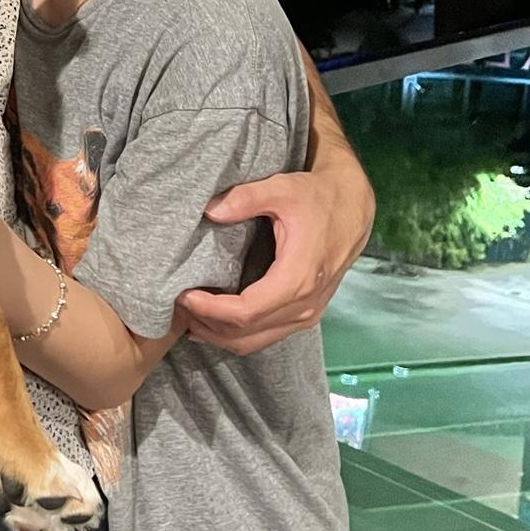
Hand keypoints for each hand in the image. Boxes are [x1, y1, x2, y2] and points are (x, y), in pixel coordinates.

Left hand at [177, 163, 373, 353]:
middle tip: (176, 308)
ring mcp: (307, 315)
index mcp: (298, 278)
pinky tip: (214, 320)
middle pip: (247, 334)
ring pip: (256, 342)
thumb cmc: (316, 197)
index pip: (246, 311)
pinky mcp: (306, 314)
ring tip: (188, 316)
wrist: (353, 209)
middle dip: (208, 326)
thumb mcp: (280, 189)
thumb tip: (209, 211)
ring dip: (220, 335)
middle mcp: (304, 305)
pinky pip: (267, 336)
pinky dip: (238, 334)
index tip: (182, 296)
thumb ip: (244, 198)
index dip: (210, 310)